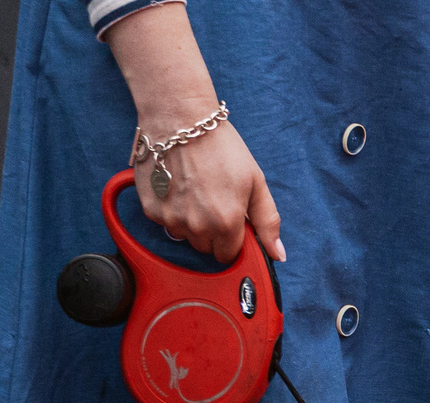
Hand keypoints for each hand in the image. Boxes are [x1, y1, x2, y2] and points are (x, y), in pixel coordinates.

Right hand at [107, 5, 284, 264]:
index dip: (231, 238)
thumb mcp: (255, 181)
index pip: (228, 254)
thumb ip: (267, 222)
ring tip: (194, 190)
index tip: (230, 218)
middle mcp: (198, 228)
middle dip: (212, 231)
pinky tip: (177, 185)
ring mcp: (172, 220)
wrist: (179, 119)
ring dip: (190, 222)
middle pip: (206, 247)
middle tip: (212, 199)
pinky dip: (171, 210)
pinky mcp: (151, 210)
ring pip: (185, 236)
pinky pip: (165, 222)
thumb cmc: (221, 147)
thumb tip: (279, 255)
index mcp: (226, 224)